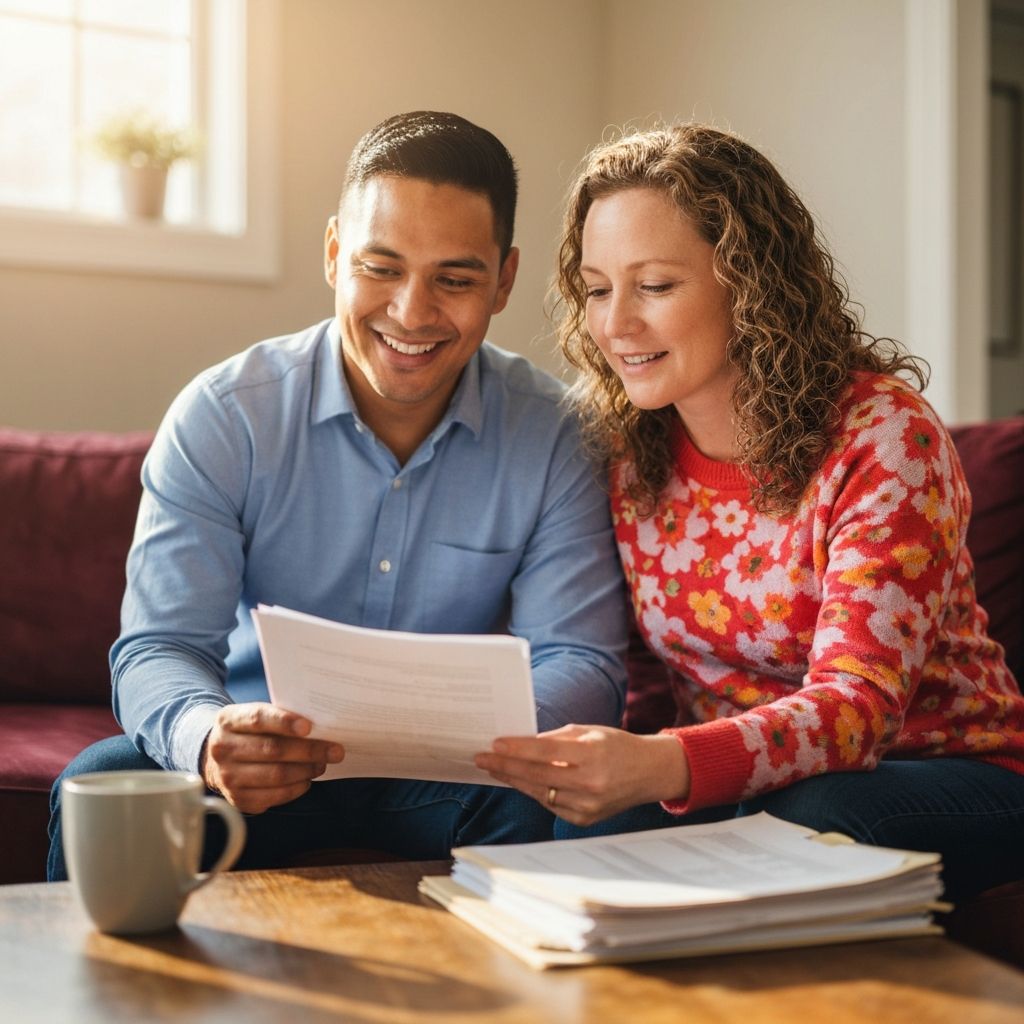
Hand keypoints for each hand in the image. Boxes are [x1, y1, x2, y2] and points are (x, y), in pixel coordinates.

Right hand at [200, 702, 344, 813]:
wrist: (218, 759)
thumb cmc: (249, 733)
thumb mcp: (254, 716)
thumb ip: (279, 717)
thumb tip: (320, 725)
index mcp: (228, 720)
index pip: (257, 719)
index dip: (284, 722)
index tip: (309, 727)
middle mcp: (222, 749)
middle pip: (272, 749)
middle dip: (309, 750)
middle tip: (335, 750)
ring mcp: (228, 777)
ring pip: (276, 775)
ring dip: (306, 770)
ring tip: (323, 763)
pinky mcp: (238, 799)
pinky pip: (274, 796)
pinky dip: (296, 788)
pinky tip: (307, 779)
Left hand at [474, 724, 689, 826]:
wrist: (649, 773)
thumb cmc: (617, 746)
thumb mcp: (589, 731)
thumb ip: (556, 739)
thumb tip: (522, 744)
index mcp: (592, 755)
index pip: (545, 753)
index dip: (517, 749)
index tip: (494, 744)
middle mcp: (590, 783)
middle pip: (536, 775)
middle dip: (505, 766)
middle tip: (481, 759)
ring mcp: (587, 805)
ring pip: (539, 793)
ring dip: (514, 780)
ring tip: (494, 769)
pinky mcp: (585, 819)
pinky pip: (550, 804)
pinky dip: (533, 792)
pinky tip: (518, 781)